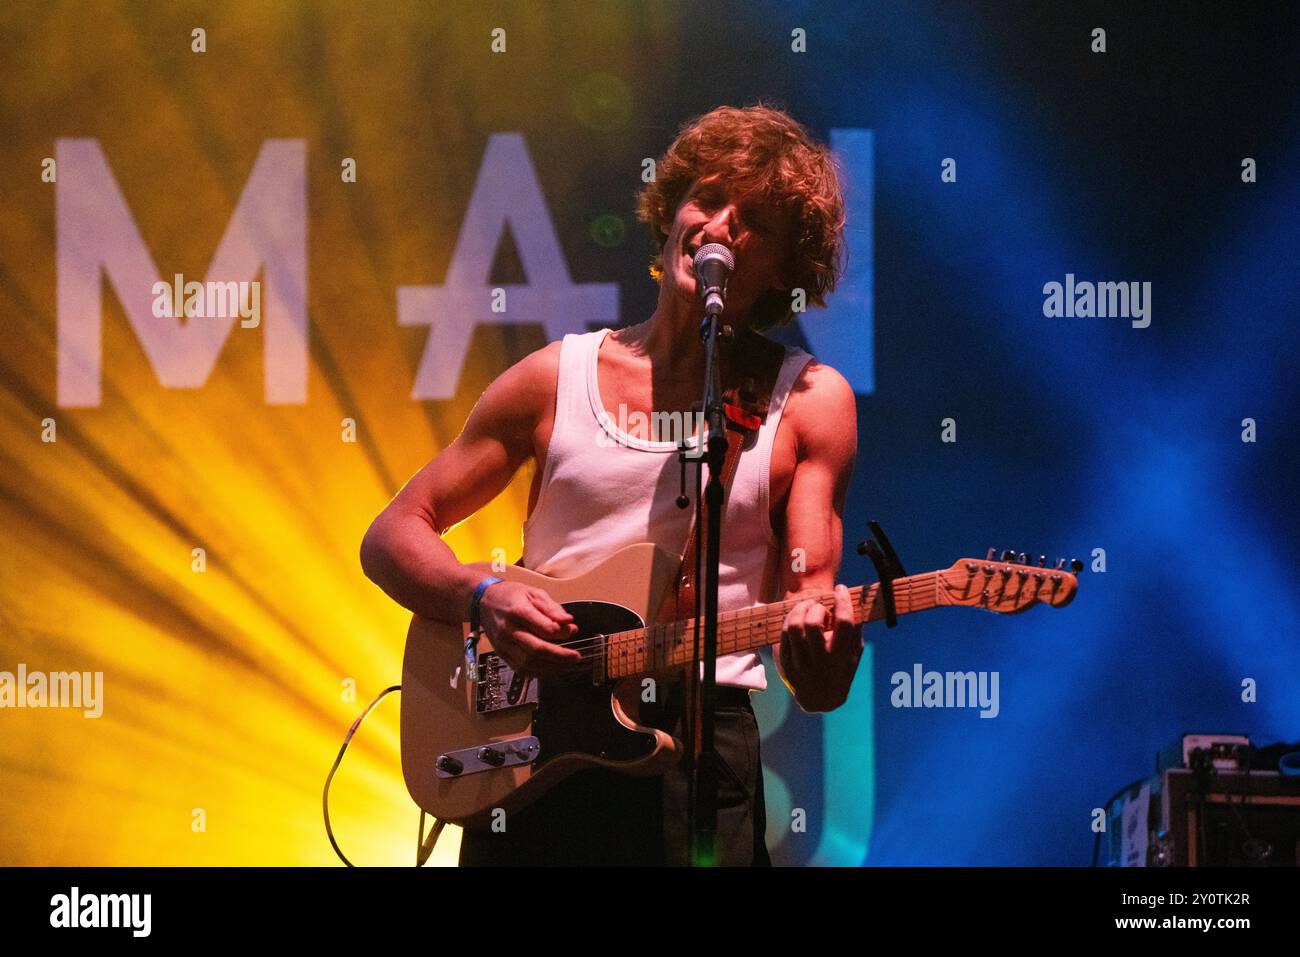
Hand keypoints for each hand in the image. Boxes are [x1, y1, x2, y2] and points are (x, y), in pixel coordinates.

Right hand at [476, 581, 582, 677]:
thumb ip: (552, 608)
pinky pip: (520, 669)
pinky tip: (551, 669)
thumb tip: (568, 622)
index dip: (561, 632)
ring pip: (528, 663)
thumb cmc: (510, 595)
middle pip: (536, 649)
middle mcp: (508, 629)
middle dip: (559, 656)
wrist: (483, 600)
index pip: (542, 627)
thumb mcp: (533, 593)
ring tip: (567, 665)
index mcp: (517, 611)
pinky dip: (538, 672)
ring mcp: (503, 644)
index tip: (573, 629)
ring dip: (551, 668)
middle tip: (576, 657)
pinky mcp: (501, 653)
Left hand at [775, 584, 862, 711]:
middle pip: (813, 623)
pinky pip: (784, 635)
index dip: (843, 601)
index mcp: (843, 657)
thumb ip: (855, 630)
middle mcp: (822, 661)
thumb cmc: (841, 669)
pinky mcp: (787, 664)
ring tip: (805, 607)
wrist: (821, 698)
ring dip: (799, 610)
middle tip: (819, 607)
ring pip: (794, 627)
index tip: (840, 589)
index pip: (844, 623)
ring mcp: (802, 664)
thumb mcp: (855, 654)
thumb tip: (854, 601)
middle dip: (816, 607)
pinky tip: (796, 618)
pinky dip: (789, 621)